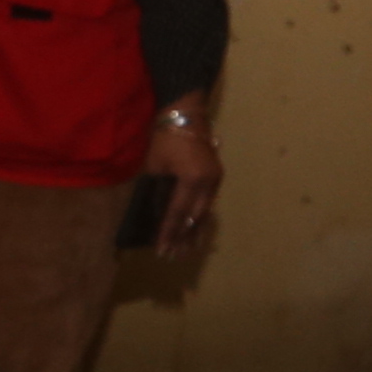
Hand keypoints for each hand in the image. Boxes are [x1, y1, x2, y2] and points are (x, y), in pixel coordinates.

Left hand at [136, 107, 221, 257]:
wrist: (186, 115)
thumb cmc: (165, 138)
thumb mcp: (154, 165)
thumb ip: (156, 190)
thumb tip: (154, 214)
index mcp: (192, 179)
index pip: (177, 212)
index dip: (168, 232)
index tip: (161, 248)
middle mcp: (208, 182)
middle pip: (194, 217)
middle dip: (183, 238)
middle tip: (173, 256)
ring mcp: (215, 179)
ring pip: (205, 212)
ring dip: (194, 232)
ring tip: (187, 251)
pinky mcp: (216, 176)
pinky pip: (208, 203)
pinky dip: (201, 218)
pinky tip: (197, 231)